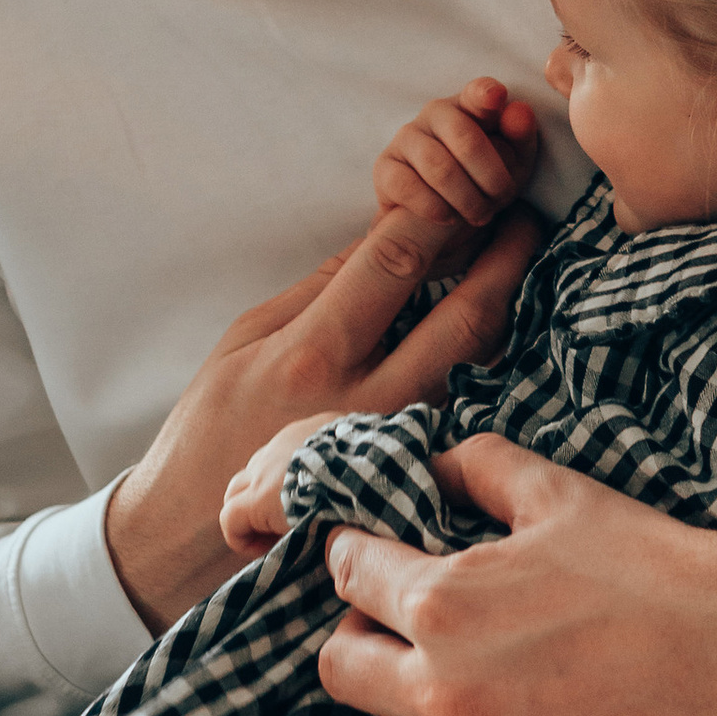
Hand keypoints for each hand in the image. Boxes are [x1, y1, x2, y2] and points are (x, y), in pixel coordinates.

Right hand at [106, 203, 543, 628]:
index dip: (441, 212)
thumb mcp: (244, 340)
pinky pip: (463, 407)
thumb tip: (380, 233)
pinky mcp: (408, 473)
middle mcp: (365, 399)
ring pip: (476, 365)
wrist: (190, 534)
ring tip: (521, 265)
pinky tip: (499, 332)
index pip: (394, 261)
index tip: (467, 182)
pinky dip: (486, 364)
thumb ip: (316, 288)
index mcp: (312, 354)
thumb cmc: (209, 429)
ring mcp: (396, 442)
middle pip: (463, 316)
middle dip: (505, 257)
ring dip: (507, 310)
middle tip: (527, 218)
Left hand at [313, 432, 716, 715]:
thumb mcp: (558, 492)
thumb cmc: (648, 564)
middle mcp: (445, 693)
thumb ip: (476, 468)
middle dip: (360, 632)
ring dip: (400, 704)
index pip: (345, 574)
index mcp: (443, 605)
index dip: (357, 553)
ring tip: (448, 674)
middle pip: (338, 669)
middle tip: (402, 618)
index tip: (374, 553)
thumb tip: (428, 467)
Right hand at [373, 79, 540, 268]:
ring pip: (439, 167)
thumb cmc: (483, 180)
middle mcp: (436, 113)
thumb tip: (520, 112)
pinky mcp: (385, 167)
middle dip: (491, 177)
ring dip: (467, 199)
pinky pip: (408, 186)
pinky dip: (435, 208)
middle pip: (466, 139)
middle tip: (500, 200)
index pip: (478, 93)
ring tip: (479, 214)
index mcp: (471, 105)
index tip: (496, 97)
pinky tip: (449, 217)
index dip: (486, 94)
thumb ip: (520, 136)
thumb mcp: (513, 163)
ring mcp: (406, 138)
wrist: (445, 219)